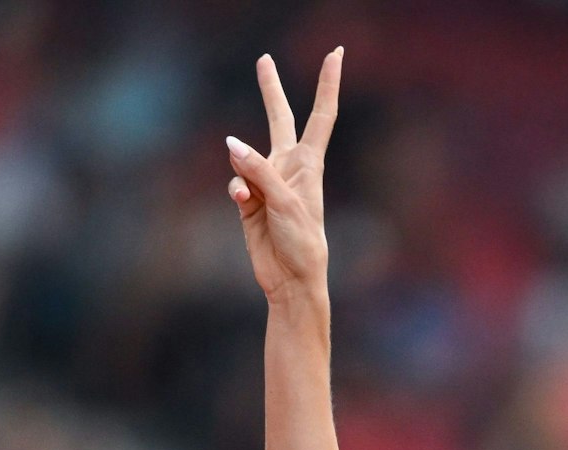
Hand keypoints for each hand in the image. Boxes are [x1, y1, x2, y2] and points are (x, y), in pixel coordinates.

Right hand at [227, 49, 341, 301]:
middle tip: (263, 58)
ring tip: (250, 197)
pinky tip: (241, 203)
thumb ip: (260, 171)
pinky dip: (236, 190)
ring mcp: (266, 181)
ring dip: (244, 171)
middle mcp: (288, 167)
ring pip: (245, 156)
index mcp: (309, 164)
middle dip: (270, 89)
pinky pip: (236, 183)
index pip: (321, 115)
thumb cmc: (302, 242)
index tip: (335, 53)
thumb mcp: (286, 203)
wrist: (291, 279)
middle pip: (279, 118)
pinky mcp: (248, 199)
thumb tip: (231, 144)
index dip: (327, 84)